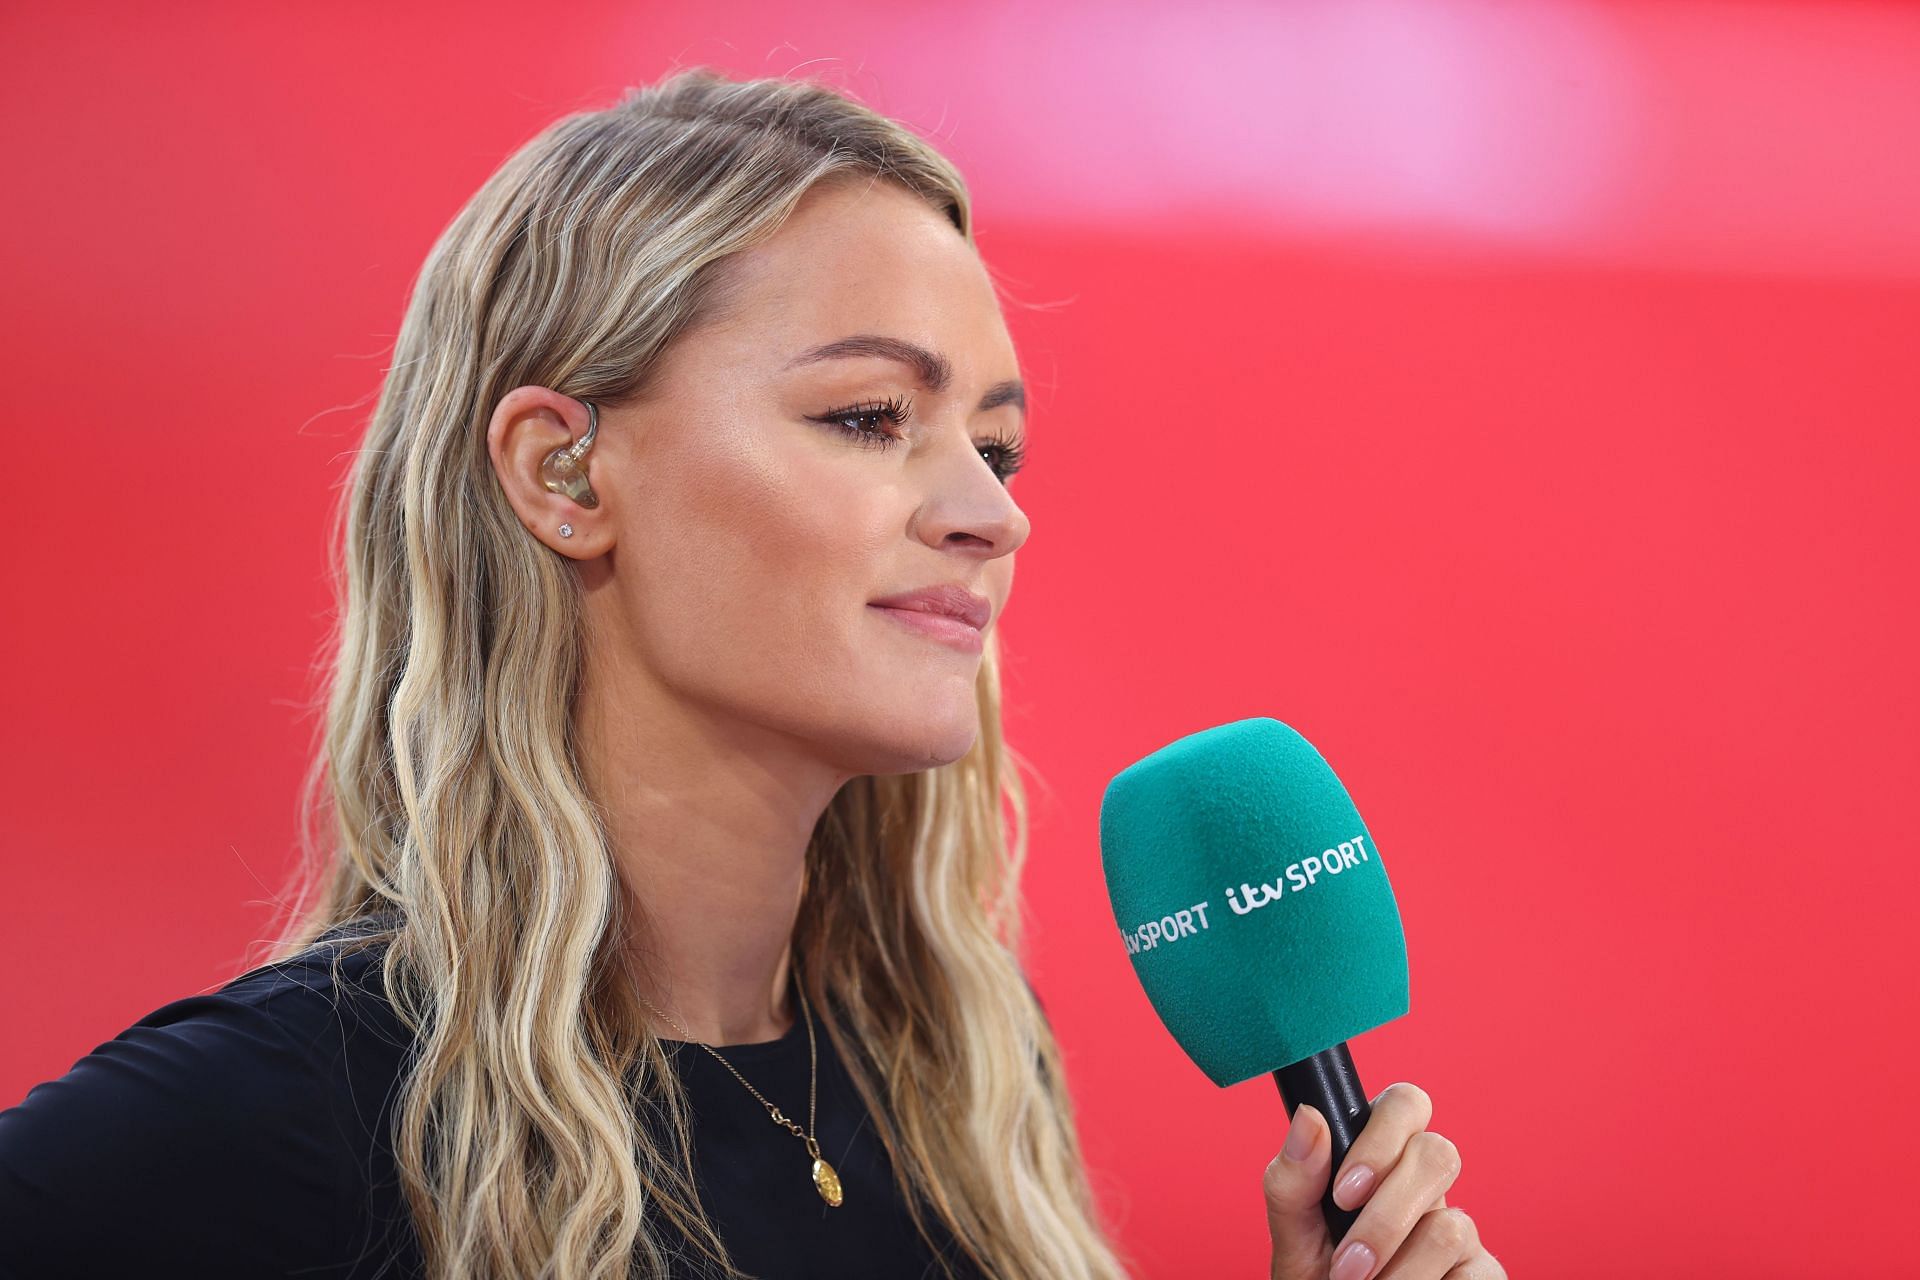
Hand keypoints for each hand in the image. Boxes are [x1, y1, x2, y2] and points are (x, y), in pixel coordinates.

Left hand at [1263, 1082, 1503, 1279]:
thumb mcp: (1294, 1232)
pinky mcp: (1482, 1271)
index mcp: (1381, 1156)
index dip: (1381, 1140)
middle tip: (1349, 1263)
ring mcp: (1460, 1226)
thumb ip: (1293, 1178)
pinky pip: (1478, 1272)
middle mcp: (1426, 1184)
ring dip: (1401, 1272)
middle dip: (1387, 1217)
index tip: (1343, 1194)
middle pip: (1439, 1154)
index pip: (1405, 1104)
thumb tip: (1310, 1116)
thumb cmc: (1314, 1275)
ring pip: (1451, 1226)